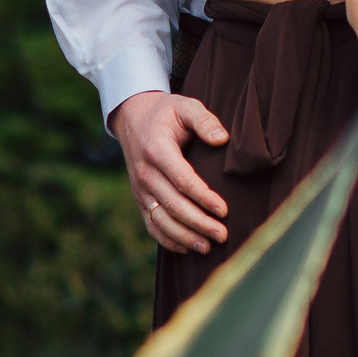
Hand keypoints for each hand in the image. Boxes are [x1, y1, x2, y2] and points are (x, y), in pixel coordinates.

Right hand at [112, 90, 228, 254]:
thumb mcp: (185, 107)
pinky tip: (187, 249)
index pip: (182, 179)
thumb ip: (204, 120)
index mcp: (157, 150)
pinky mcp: (140, 199)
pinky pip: (151, 224)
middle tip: (223, 235)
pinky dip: (167, 240)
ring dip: (185, 237)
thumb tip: (222, 139)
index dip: (203, 197)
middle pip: (173, 205)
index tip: (224, 210)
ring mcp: (140, 189)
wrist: (133, 118)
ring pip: (161, 220)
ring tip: (208, 247)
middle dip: (199, 223)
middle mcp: (145, 174)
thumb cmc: (166, 113)